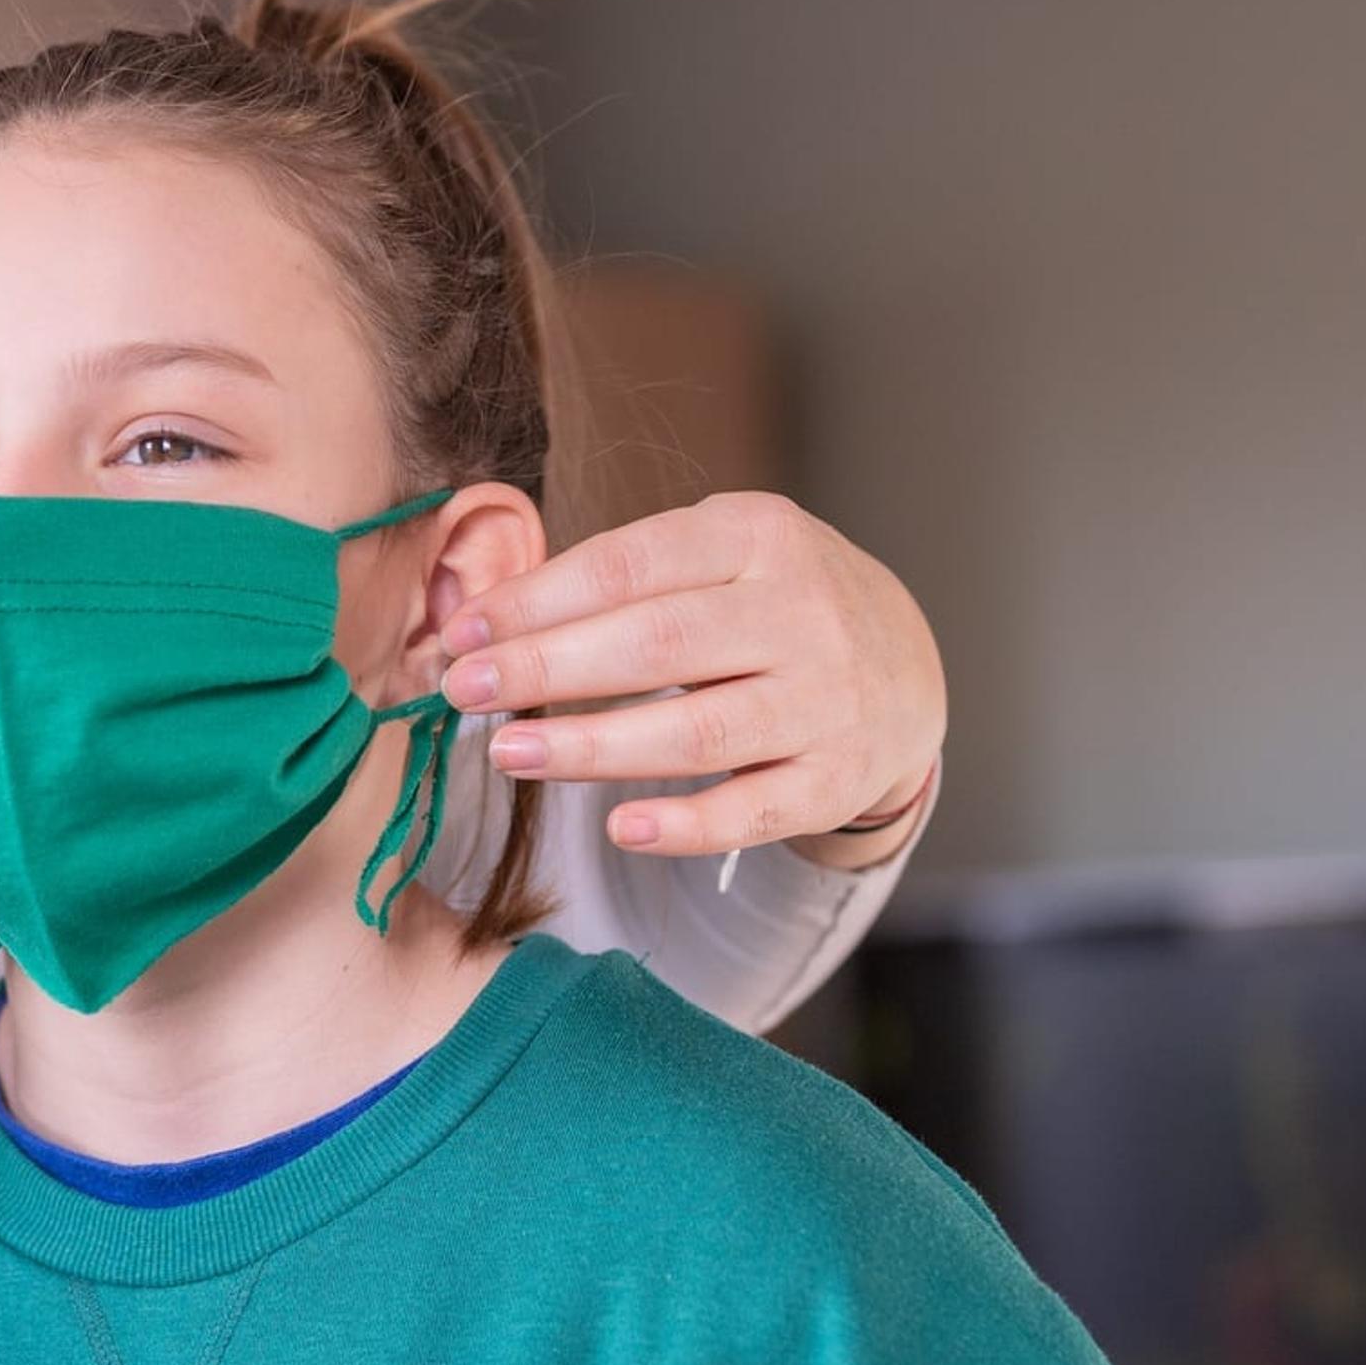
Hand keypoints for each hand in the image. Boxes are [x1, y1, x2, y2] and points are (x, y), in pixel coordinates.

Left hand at [438, 492, 943, 862]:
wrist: (905, 661)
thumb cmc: (767, 602)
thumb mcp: (715, 553)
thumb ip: (616, 579)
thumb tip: (480, 617)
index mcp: (756, 536)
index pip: (629, 567)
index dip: (536, 601)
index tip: (459, 633)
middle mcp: (800, 613)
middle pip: (656, 644)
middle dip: (546, 668)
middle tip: (462, 691)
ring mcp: (827, 700)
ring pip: (698, 732)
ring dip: (593, 748)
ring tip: (510, 754)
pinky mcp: (837, 779)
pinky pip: (755, 810)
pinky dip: (687, 824)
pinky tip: (620, 828)